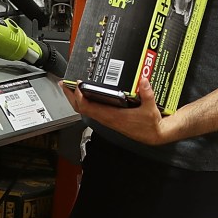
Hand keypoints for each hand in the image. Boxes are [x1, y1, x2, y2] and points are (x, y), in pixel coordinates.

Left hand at [61, 79, 179, 146]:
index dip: (80, 96)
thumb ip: (147, 94)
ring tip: (72, 87)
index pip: (89, 107)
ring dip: (77, 99)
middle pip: (81, 108)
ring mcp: (107, 119)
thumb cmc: (150, 125)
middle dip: (71, 96)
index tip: (77, 85)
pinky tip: (87, 94)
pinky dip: (86, 102)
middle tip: (64, 83)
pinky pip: (92, 110)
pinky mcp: (110, 118)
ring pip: (85, 110)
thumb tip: (143, 81)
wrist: (153, 135)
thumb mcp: (151, 108)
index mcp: (113, 116)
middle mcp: (107, 118)